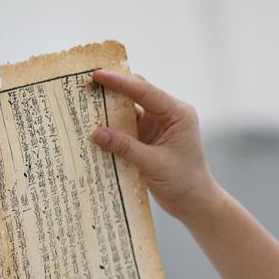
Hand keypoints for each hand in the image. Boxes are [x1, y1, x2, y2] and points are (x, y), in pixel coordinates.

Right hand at [91, 70, 222, 221]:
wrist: (194, 203)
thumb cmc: (184, 183)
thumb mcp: (154, 164)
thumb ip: (125, 147)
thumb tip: (96, 133)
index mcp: (177, 114)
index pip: (145, 91)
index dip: (120, 82)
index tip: (97, 75)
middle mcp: (168, 115)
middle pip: (137, 94)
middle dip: (112, 89)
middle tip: (86, 84)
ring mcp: (157, 126)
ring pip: (129, 110)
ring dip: (109, 109)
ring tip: (84, 102)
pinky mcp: (148, 139)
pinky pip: (127, 127)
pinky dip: (112, 128)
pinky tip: (94, 127)